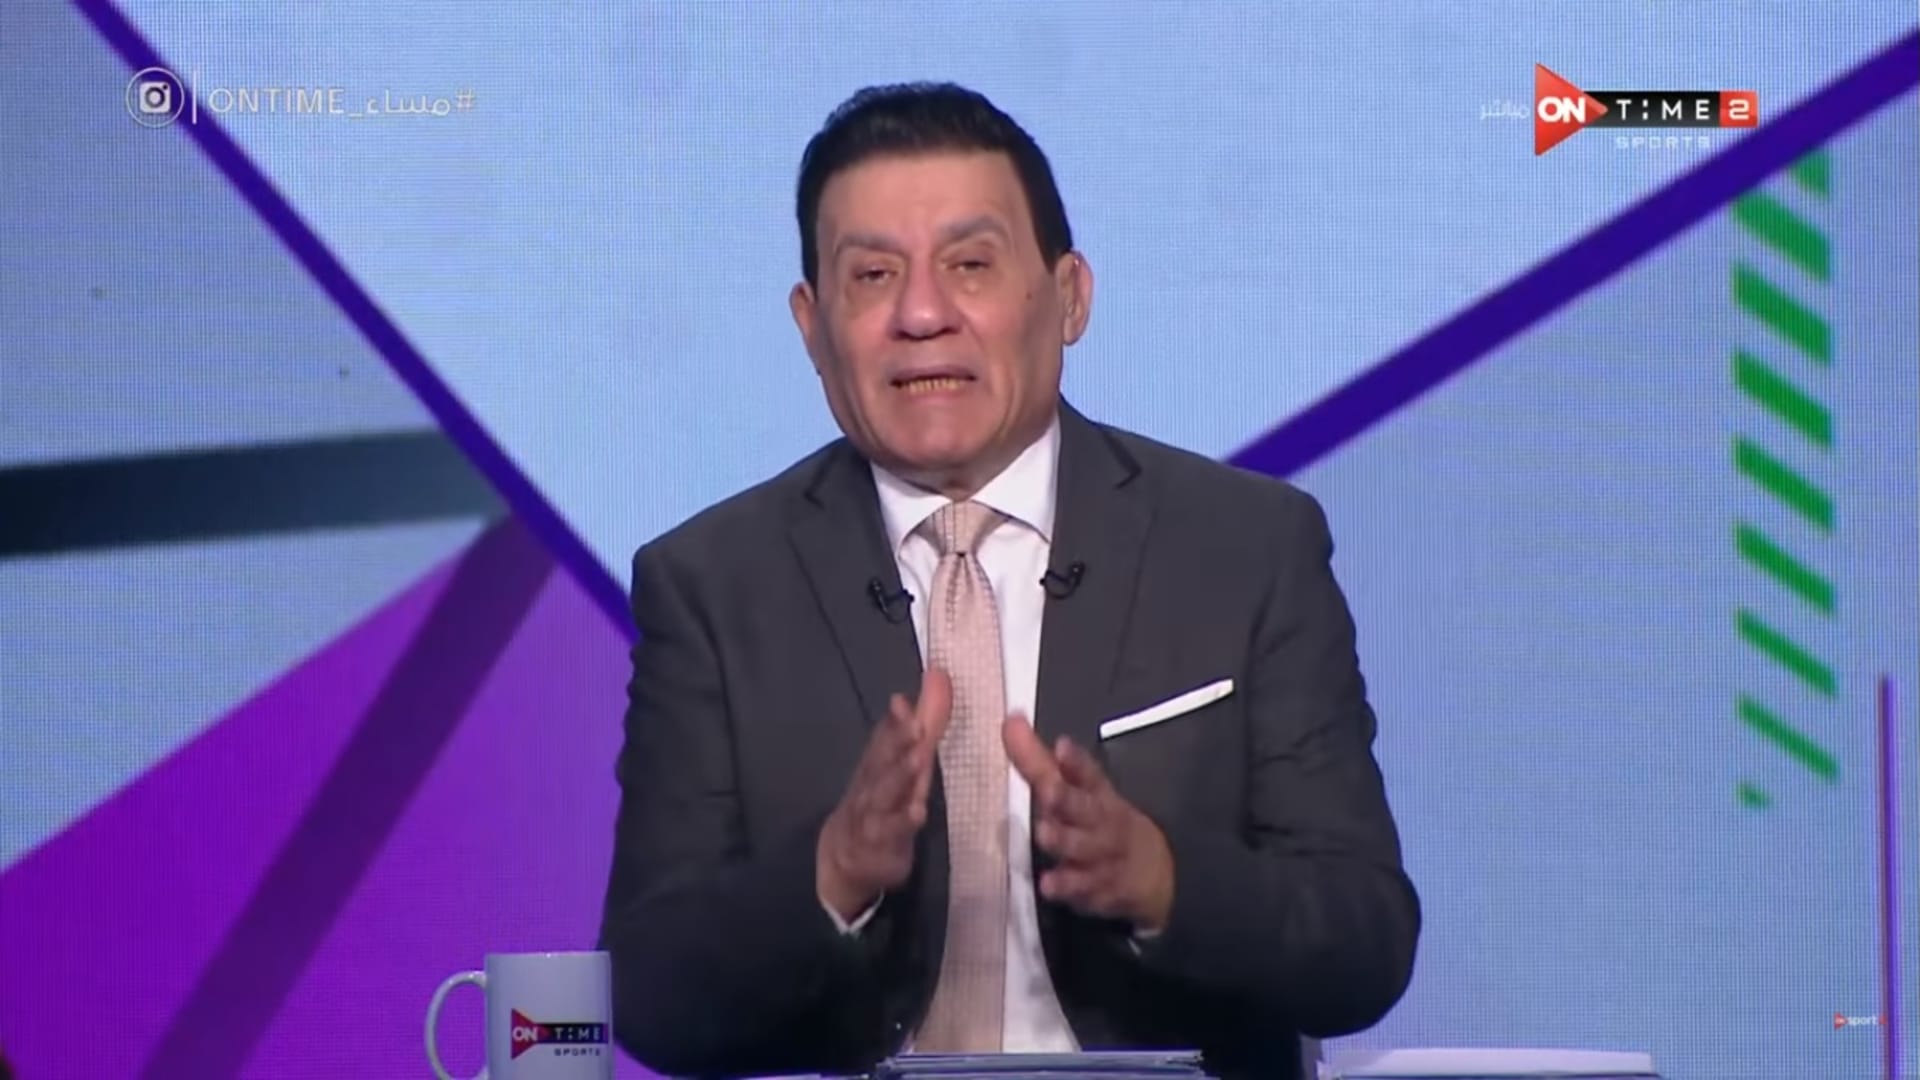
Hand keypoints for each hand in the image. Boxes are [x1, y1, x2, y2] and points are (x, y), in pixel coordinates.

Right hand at [817, 668, 951, 921]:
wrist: (843, 857)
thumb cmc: (881, 800)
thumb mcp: (904, 760)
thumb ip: (926, 718)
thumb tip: (938, 673)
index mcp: (878, 763)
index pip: (885, 737)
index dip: (895, 720)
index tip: (903, 700)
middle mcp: (873, 784)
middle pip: (883, 762)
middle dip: (898, 741)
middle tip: (915, 723)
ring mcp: (874, 815)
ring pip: (885, 795)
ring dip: (900, 777)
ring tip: (919, 759)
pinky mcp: (881, 847)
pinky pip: (890, 834)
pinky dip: (902, 823)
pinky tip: (918, 812)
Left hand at [1004, 716, 1174, 932]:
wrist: (1158, 875)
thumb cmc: (1101, 823)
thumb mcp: (1076, 791)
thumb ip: (1037, 760)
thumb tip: (1010, 720)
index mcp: (1098, 794)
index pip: (1089, 775)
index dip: (1077, 763)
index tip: (1062, 747)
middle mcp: (1104, 823)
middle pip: (1088, 810)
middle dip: (1068, 801)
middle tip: (1048, 793)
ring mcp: (1106, 858)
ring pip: (1087, 850)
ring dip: (1066, 843)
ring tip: (1044, 835)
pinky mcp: (1104, 891)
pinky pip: (1089, 891)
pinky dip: (1071, 889)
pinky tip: (1049, 887)